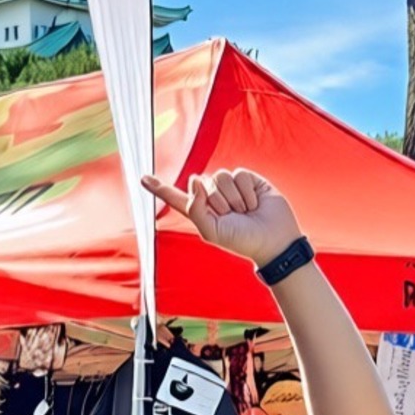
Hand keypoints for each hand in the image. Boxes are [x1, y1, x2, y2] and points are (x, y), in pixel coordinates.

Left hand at [142, 168, 301, 267]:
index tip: (142, 178)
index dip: (159, 188)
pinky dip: (246, 191)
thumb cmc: (243, 241)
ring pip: (220, 177)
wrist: (273, 238)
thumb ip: (196, 209)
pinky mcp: (247, 179)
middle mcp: (212, 197)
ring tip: (245, 212)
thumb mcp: (212, 232)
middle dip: (218, 201)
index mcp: (200, 212)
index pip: (176, 197)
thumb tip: (194, 180)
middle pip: (201, 183)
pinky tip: (254, 203)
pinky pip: (238, 174)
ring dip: (233, 198)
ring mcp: (229, 187)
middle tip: (233, 217)